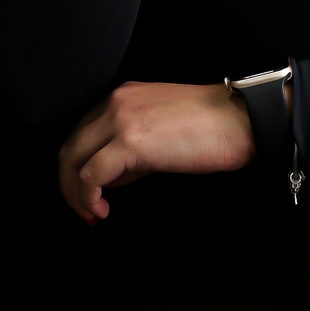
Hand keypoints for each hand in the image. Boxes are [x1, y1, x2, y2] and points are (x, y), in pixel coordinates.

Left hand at [58, 81, 254, 223]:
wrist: (241, 120)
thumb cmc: (213, 128)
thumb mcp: (161, 133)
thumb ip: (132, 150)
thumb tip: (110, 178)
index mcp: (124, 97)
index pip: (83, 133)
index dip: (79, 167)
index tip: (88, 194)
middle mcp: (116, 102)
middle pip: (70, 146)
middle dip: (68, 183)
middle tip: (83, 210)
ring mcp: (120, 119)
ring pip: (72, 159)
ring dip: (74, 193)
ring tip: (92, 214)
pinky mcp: (130, 141)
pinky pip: (90, 174)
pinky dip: (87, 198)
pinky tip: (101, 210)